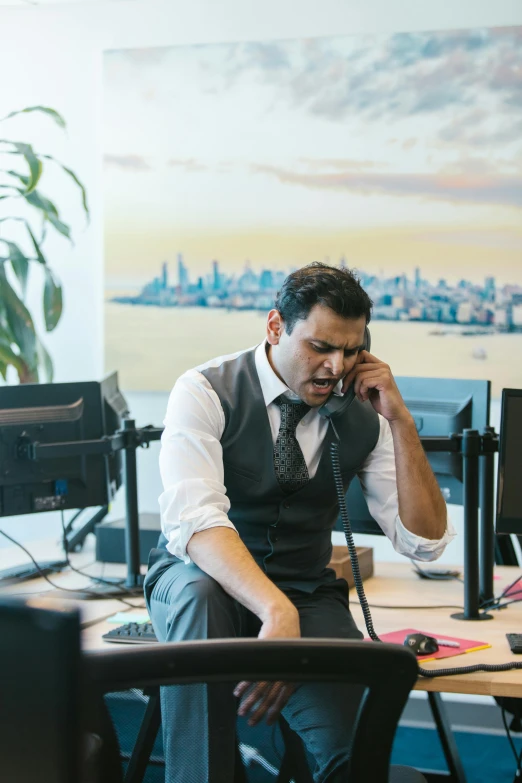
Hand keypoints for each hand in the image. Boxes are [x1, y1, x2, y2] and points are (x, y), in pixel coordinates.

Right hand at [234, 605, 299, 725]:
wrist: (282, 620)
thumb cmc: (285, 642)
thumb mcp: (289, 660)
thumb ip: (284, 676)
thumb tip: (278, 692)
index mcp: (291, 675)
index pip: (283, 699)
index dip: (275, 712)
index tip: (267, 723)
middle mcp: (283, 671)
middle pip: (270, 698)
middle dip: (259, 712)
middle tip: (251, 723)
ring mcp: (272, 664)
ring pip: (259, 689)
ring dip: (249, 702)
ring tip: (242, 712)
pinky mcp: (263, 656)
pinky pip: (251, 675)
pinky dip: (244, 685)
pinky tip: (237, 693)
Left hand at [342, 350, 409, 422]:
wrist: (394, 412)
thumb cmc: (381, 400)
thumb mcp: (368, 385)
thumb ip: (361, 376)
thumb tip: (344, 372)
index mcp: (379, 365)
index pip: (361, 354)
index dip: (351, 365)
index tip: (346, 378)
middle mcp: (383, 366)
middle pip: (357, 366)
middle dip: (348, 379)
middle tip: (346, 390)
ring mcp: (384, 372)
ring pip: (359, 375)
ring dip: (356, 388)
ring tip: (361, 396)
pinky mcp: (384, 380)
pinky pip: (365, 382)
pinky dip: (362, 392)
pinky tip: (365, 398)